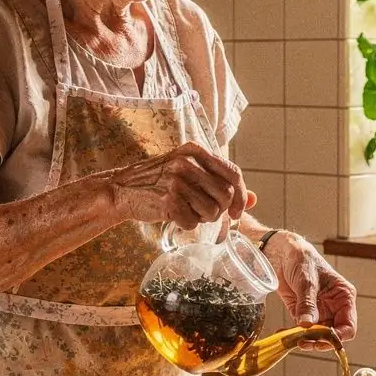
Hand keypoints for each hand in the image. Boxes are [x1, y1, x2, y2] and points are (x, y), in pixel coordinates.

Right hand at [109, 141, 255, 230]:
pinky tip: (174, 216)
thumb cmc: (159, 181)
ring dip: (202, 218)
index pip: (233, 173)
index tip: (238, 211)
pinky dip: (186, 224)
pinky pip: (192, 223)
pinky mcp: (168, 201)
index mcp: (196, 151)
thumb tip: (255, 200)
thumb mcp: (189, 172)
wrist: (120, 189)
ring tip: (186, 211)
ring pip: (212, 212)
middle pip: (226, 196)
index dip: (242, 195)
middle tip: (203, 211)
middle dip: (219, 211)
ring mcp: (177, 181)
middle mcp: (187, 162)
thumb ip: (220, 183)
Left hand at [264, 232, 356, 343]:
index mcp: (344, 297)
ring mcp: (319, 313)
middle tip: (305, 342)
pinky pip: (302, 332)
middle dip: (320, 342)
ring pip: (318, 338)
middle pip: (333, 336)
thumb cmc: (302, 259)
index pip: (348, 326)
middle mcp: (334, 308)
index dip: (338, 337)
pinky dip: (294, 337)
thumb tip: (307, 326)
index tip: (323, 340)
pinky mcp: (303, 315)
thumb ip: (307, 303)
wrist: (282, 254)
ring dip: (307, 342)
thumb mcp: (306, 280)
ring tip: (295, 340)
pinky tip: (286, 335)